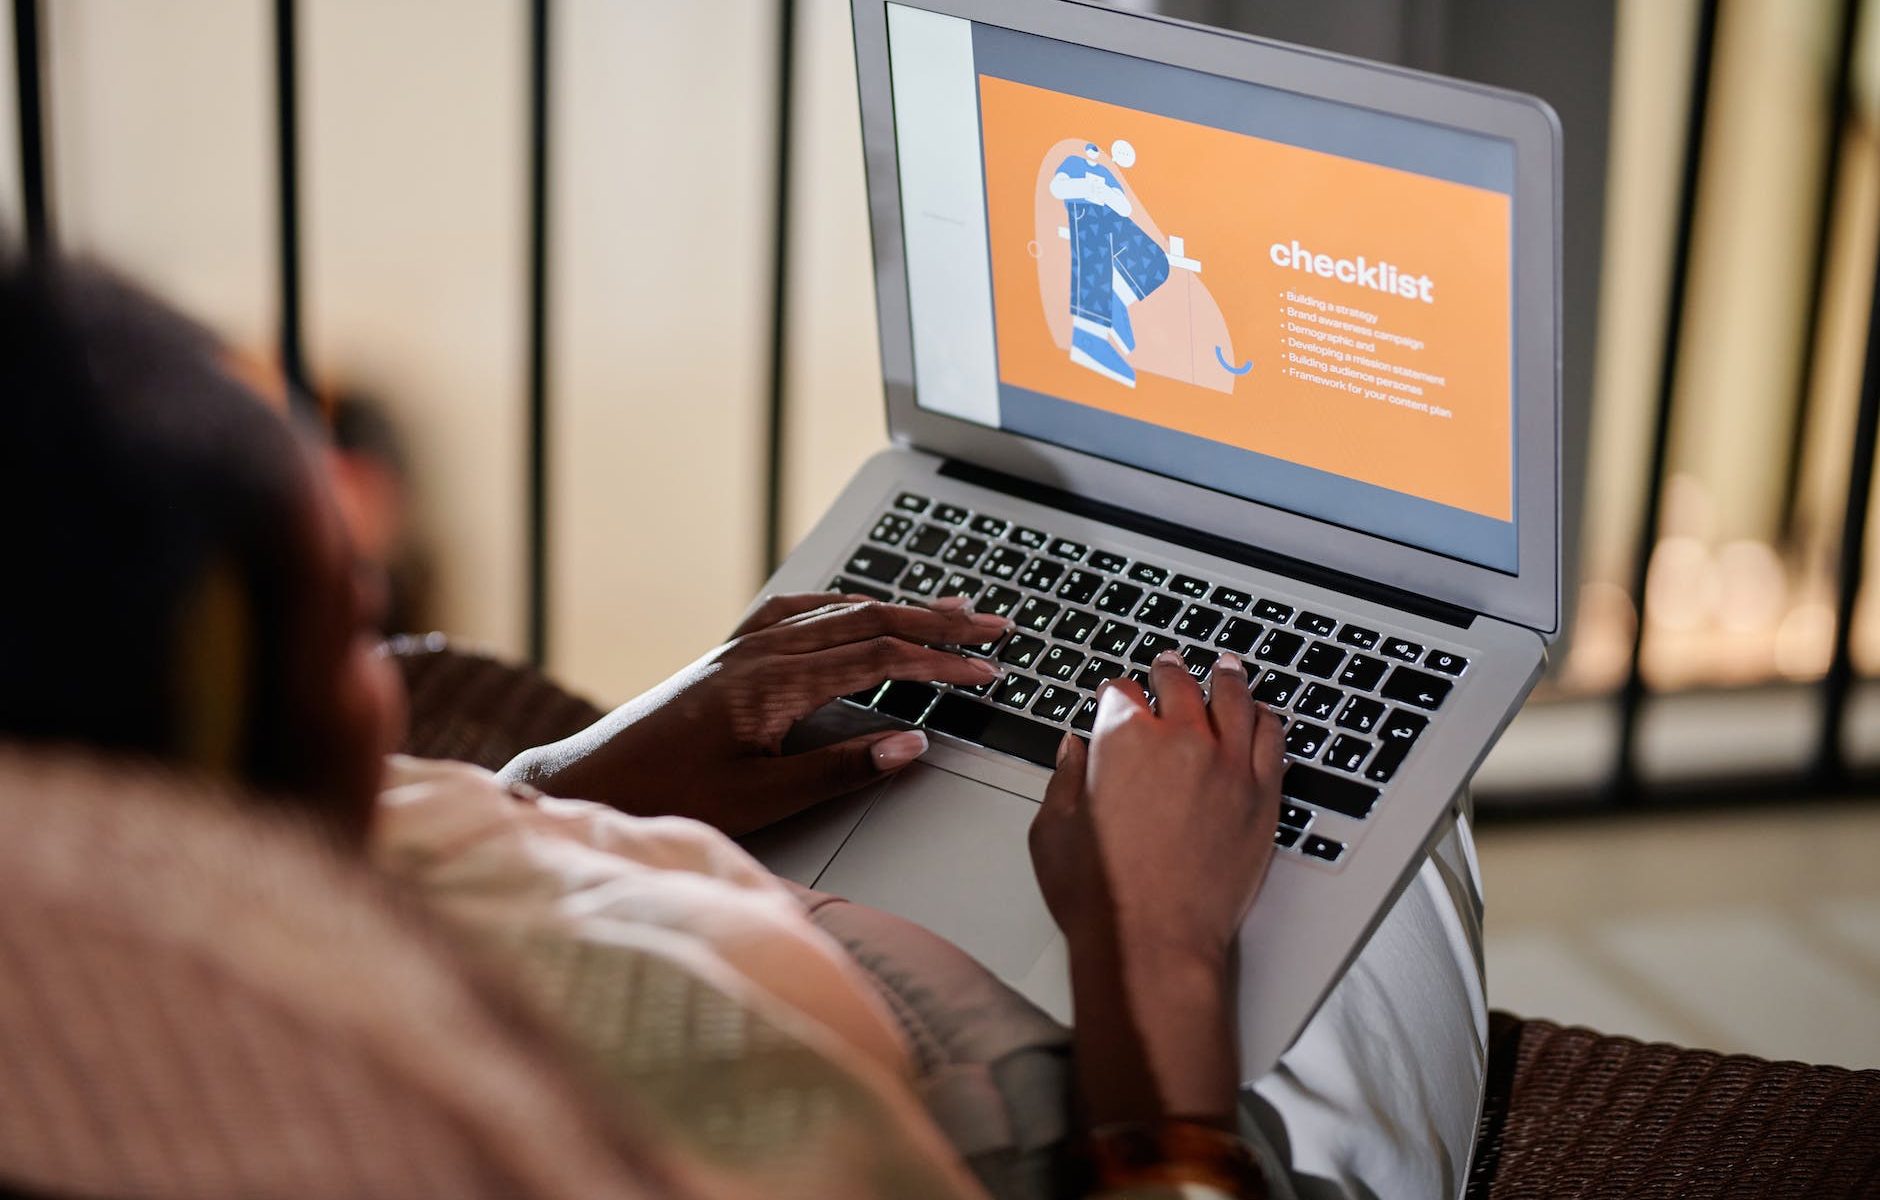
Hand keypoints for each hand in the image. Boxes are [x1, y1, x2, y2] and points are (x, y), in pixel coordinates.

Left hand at [499, 594, 1009, 834]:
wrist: (588, 783)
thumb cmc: (666, 797)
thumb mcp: (761, 799)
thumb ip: (839, 769)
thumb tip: (912, 745)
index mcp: (775, 682)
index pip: (880, 657)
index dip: (941, 663)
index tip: (989, 671)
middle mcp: (761, 651)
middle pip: (868, 618)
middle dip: (937, 620)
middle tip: (994, 624)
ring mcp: (742, 646)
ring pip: (837, 609)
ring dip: (897, 605)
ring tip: (947, 607)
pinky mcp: (727, 655)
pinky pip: (797, 610)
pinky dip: (842, 604)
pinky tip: (854, 606)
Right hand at [1031, 649, 1283, 967]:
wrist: (1154, 942)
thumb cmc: (1101, 897)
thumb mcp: (1054, 831)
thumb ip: (1064, 780)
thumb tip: (1073, 750)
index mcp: (1123, 741)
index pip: (1121, 694)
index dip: (1115, 693)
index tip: (1115, 696)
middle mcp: (1180, 742)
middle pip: (1179, 686)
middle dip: (1168, 673)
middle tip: (1168, 666)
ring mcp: (1227, 766)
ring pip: (1233, 700)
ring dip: (1225, 679)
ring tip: (1226, 668)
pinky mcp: (1261, 796)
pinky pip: (1272, 739)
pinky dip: (1265, 719)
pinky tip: (1261, 714)